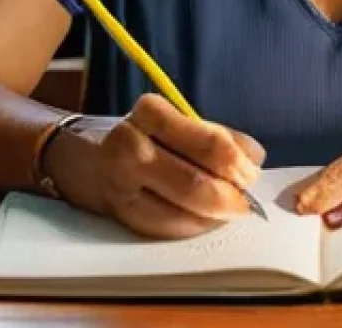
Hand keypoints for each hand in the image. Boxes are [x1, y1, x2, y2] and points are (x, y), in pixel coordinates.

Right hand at [43, 93, 265, 239]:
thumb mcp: (178, 121)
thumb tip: (255, 157)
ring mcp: (122, 184)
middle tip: (246, 200)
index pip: (209, 143)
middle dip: (232, 197)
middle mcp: (131, 145)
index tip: (251, 171)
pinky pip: (168, 229)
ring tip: (228, 209)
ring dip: (216, 216)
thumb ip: (220, 135)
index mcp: (151, 112)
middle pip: (197, 183)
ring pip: (184, 212)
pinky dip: (195, 226)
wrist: (85, 158)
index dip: (238, 164)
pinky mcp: (120, 214)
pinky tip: (204, 219)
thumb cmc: (145, 136)